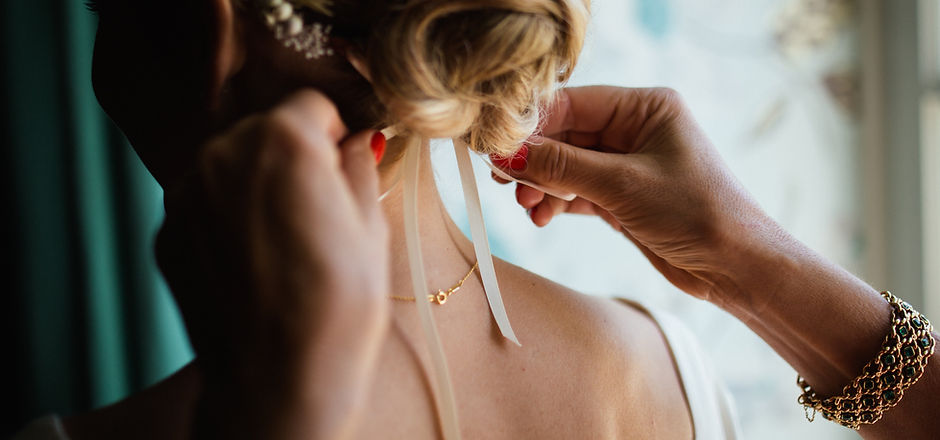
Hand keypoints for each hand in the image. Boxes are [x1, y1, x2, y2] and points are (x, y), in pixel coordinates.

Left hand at [155, 90, 388, 438]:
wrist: (278, 380)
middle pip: (265, 132)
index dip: (335, 135)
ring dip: (256, 186)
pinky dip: (227, 221)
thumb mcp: (372, 227)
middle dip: (292, 158)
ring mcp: (186, 194)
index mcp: (282, 139)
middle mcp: (222, 153)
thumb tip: (356, 144)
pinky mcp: (167, 233)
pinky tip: (254, 264)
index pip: (312, 105)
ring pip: (231, 167)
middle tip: (318, 213)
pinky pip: (205, 206)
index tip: (344, 168)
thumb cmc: (337, 306)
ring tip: (285, 244)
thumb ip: (360, 167)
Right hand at [494, 86, 784, 306]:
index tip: (496, 145)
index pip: (572, 103)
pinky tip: (542, 217)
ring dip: (543, 185)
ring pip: (567, 166)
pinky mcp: (623, 197)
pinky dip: (557, 203)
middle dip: (534, 159)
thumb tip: (507, 154)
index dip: (531, 124)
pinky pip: (577, 192)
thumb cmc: (696, 213)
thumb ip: (561, 167)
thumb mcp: (622, 185)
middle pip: (565, 135)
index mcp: (646, 107)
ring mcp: (628, 164)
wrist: (736, 267)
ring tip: (527, 205)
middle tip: (503, 179)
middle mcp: (635, 129)